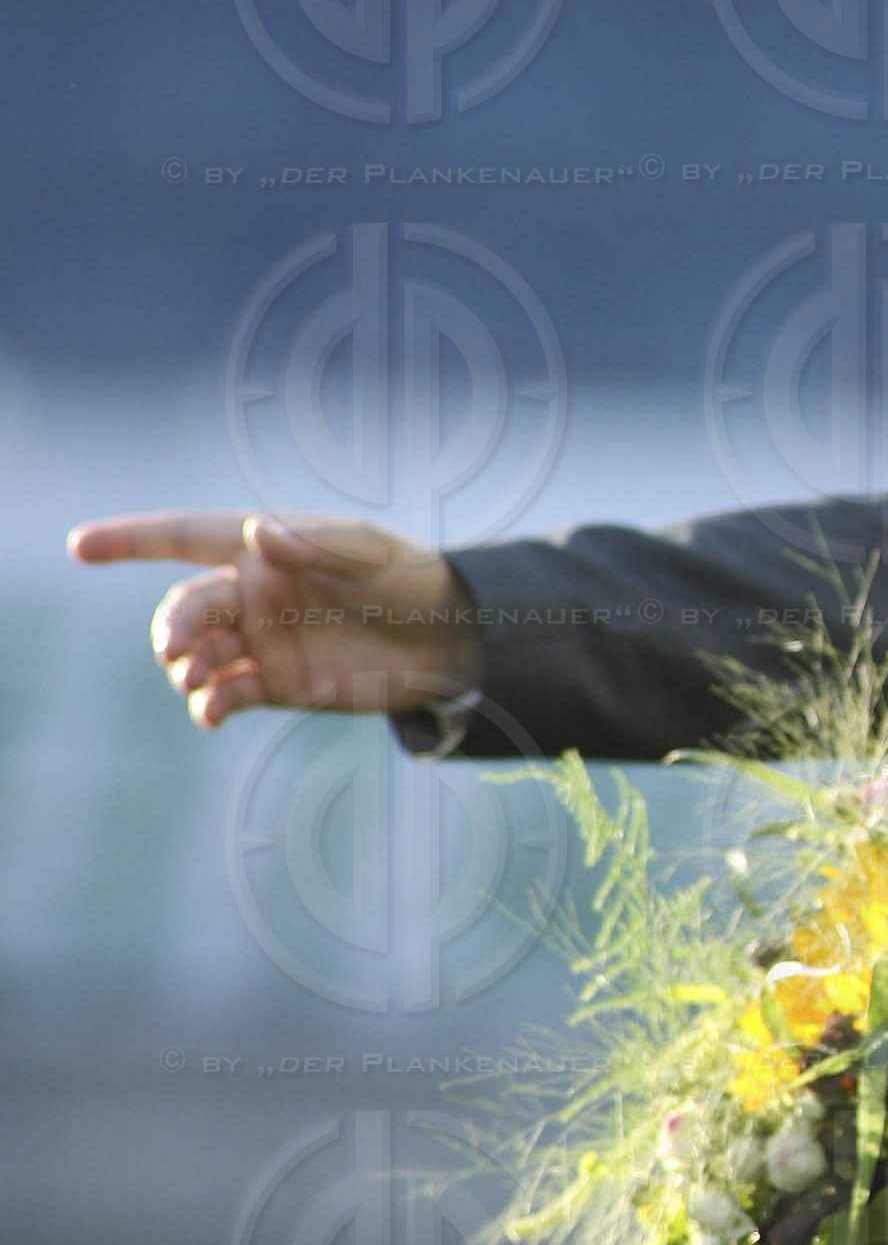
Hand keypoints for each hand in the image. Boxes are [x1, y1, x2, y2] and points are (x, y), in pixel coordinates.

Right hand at [68, 510, 480, 729]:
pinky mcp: (276, 683)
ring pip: (198, 654)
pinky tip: (211, 712)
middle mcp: (252, 594)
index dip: (132, 541)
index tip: (79, 547)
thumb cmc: (411, 582)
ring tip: (201, 680)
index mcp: (266, 551)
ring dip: (187, 668)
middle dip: (172, 628)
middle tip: (180, 651)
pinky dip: (210, 704)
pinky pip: (226, 694)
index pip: (186, 538)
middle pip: (186, 607)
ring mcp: (260, 640)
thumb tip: (258, 532)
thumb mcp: (371, 558)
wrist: (451, 642)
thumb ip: (315, 547)